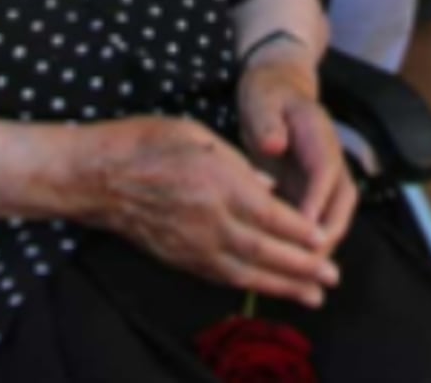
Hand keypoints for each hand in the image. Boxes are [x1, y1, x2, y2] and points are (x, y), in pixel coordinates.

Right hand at [83, 116, 339, 307]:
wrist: (99, 176)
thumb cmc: (147, 143)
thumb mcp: (198, 134)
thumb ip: (239, 163)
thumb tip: (271, 188)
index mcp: (217, 183)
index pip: (270, 214)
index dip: (300, 231)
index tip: (325, 240)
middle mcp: (208, 220)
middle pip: (264, 250)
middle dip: (302, 266)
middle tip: (331, 277)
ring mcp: (193, 244)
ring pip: (246, 272)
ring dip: (283, 286)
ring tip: (313, 295)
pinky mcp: (180, 258)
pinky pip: (221, 277)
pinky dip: (251, 286)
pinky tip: (269, 289)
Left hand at [236, 50, 357, 251]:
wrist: (278, 91)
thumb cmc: (267, 96)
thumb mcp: (263, 99)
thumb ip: (268, 122)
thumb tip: (274, 145)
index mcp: (319, 135)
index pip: (326, 171)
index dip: (318, 201)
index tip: (304, 228)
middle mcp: (330, 160)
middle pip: (342, 202)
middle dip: (328, 234)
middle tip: (306, 263)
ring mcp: (326, 179)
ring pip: (335, 217)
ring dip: (322, 246)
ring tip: (303, 275)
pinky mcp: (315, 193)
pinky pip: (318, 222)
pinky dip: (309, 245)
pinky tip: (291, 267)